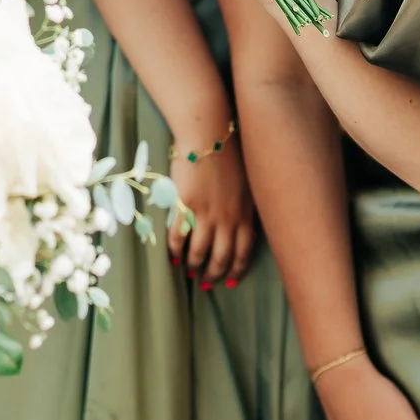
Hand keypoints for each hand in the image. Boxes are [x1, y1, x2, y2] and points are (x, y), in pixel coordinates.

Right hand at [166, 131, 257, 290]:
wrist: (208, 136)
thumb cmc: (229, 154)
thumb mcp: (247, 185)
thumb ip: (245, 208)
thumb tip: (243, 228)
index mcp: (245, 214)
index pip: (243, 252)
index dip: (235, 269)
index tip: (229, 281)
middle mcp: (228, 219)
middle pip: (222, 257)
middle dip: (213, 274)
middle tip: (206, 282)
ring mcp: (207, 214)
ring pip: (200, 252)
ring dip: (193, 265)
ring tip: (188, 271)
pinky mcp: (186, 206)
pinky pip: (179, 236)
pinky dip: (175, 250)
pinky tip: (172, 256)